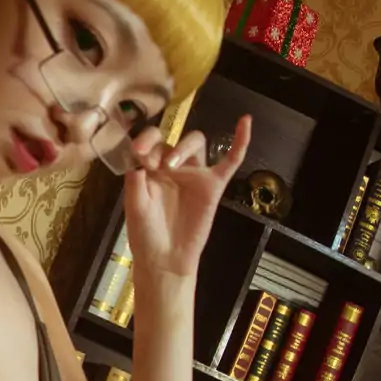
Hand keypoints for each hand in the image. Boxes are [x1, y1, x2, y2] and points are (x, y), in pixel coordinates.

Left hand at [123, 111, 248, 282]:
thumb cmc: (145, 233)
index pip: (150, 143)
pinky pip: (230, 160)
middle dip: (163, 146)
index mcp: (150, 168)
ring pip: (196, 143)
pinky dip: (240, 141)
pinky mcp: (213, 185)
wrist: (165, 258)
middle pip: (173, 139)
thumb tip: (138, 158)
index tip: (138, 151)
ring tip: (172, 165)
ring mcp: (194, 174)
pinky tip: (245, 122)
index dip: (145, 141)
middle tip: (156, 163)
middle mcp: (172, 167)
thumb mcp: (135, 206)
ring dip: (185, 147)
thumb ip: (135, 181)